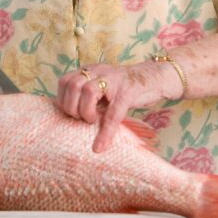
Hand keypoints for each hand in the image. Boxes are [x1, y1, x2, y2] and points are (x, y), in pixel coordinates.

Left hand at [56, 61, 179, 151]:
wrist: (155, 78)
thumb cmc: (125, 88)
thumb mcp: (103, 87)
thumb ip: (87, 95)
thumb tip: (70, 115)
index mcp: (90, 71)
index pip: (65, 81)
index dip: (62, 99)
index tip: (68, 112)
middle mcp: (99, 72)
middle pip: (73, 84)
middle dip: (71, 106)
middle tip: (81, 118)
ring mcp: (114, 81)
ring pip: (88, 91)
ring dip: (85, 112)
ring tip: (91, 120)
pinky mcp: (128, 93)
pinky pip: (113, 114)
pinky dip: (105, 132)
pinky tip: (100, 146)